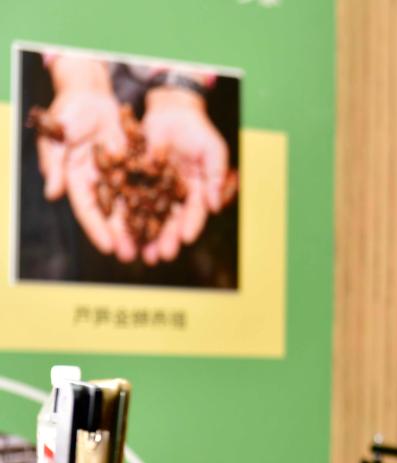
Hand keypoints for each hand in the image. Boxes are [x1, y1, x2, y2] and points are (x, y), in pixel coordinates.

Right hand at [36, 56, 134, 260]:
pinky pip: (145, 187)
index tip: (107, 248)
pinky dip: (154, 203)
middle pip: (110, 215)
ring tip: (151, 245)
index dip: (96, 229)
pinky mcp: (133, 167)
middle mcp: (98, 183)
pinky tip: (166, 219)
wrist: (90, 95)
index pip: (87, 210)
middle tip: (132, 255)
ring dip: (139, 226)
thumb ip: (54, 164)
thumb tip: (53, 193)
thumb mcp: (58, 136)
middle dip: (121, 236)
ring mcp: (116, 176)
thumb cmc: (68, 114)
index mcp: (76, 180)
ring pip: (130, 206)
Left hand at [140, 85, 228, 264]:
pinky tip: (120, 228)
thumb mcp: (213, 151)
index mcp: (197, 191)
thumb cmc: (197, 130)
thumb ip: (215, 177)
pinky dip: (125, 214)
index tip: (186, 239)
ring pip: (149, 216)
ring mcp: (156, 189)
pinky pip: (130, 198)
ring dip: (144, 235)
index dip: (191, 225)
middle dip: (166, 239)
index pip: (194, 212)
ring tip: (139, 252)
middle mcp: (176, 195)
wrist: (171, 111)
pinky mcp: (137, 179)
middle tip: (161, 256)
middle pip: (171, 220)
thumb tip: (215, 206)